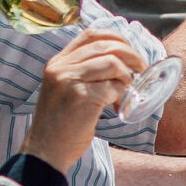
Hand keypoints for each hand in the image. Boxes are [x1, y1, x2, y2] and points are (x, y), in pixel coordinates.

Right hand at [22, 29, 142, 172]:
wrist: (45, 151)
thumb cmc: (60, 123)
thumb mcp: (64, 88)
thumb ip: (83, 71)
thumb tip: (121, 59)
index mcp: (57, 62)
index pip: (91, 34)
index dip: (116, 37)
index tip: (130, 49)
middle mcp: (61, 68)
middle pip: (106, 46)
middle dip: (131, 55)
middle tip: (140, 68)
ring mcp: (70, 81)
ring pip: (113, 63)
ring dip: (127, 77)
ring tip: (125, 91)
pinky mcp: (82, 97)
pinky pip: (114, 87)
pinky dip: (122, 96)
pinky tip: (116, 107)